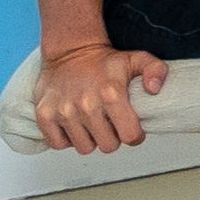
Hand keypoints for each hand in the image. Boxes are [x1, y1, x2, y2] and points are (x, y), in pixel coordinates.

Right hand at [30, 41, 167, 154]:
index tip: (130, 127)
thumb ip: (156, 70)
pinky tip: (74, 125)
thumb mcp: (137, 60)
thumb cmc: (105, 61)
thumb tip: (155, 89)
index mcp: (112, 94)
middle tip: (109, 123)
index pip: (130, 137)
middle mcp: (86, 105)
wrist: (70, 51)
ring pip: (84, 148)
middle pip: (108, 146)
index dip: (134, 135)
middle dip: (112, 138)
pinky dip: (66, 139)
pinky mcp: (44, 115)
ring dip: (90, 139)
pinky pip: (58, 144)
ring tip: (91, 122)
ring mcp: (63, 111)